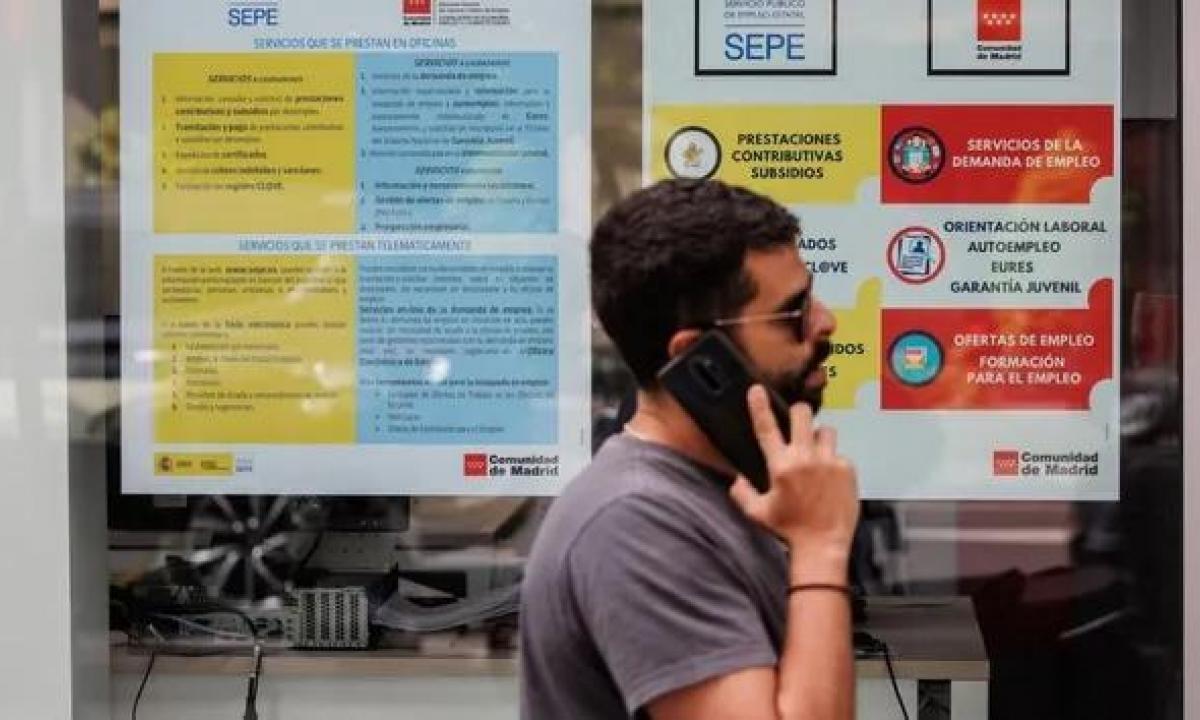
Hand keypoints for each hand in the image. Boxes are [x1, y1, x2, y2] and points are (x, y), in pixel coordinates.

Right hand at [728, 385, 859, 561]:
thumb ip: (742, 493)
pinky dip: (835, 462)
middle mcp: (804, 459)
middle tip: (798, 422)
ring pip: (826, 431)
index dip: (759, 406)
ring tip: (817, 456)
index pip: (766, 428)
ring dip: (819, 438)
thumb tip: (735, 480)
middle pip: (802, 414)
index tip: (756, 390)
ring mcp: (828, 462)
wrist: (823, 545)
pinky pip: (840, 454)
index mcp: (780, 466)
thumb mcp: (758, 513)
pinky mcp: (847, 469)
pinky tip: (831, 479)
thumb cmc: (791, 530)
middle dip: (799, 414)